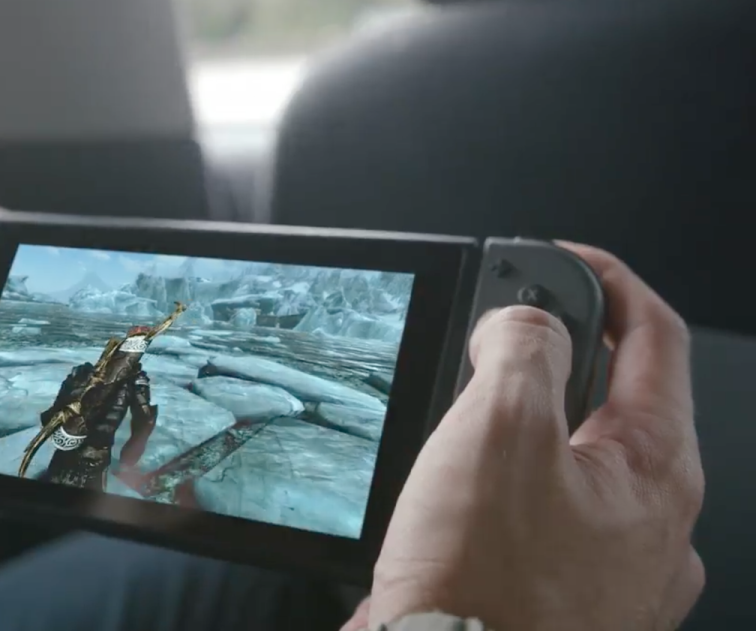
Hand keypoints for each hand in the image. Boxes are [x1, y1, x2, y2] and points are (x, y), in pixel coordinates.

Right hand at [345, 244, 704, 630]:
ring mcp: (613, 568)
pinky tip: (460, 498)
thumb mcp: (497, 430)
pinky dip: (505, 488)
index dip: (606, 281)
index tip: (562, 260)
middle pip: (616, 400)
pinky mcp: (565, 598)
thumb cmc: (485, 585)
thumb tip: (521, 325)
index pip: (655, 337)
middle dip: (554, 357)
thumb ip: (521, 350)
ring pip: (575, 461)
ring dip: (523, 426)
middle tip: (498, 342)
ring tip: (464, 425)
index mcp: (657, 469)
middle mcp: (651, 521)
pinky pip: (545, 517)